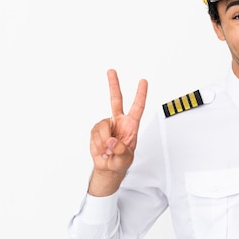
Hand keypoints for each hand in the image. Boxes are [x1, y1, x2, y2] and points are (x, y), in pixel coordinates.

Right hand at [88, 69, 147, 195]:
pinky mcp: (96, 130)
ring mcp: (107, 125)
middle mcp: (119, 121)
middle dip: (113, 85)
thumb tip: (112, 141)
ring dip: (104, 141)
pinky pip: (95, 134)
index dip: (141, 94)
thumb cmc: (121, 161)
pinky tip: (101, 150)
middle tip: (111, 71)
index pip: (137, 107)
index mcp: (131, 125)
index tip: (143, 81)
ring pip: (102, 126)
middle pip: (116, 100)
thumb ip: (121, 151)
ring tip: (108, 151)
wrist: (108, 168)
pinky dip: (98, 144)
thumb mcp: (125, 159)